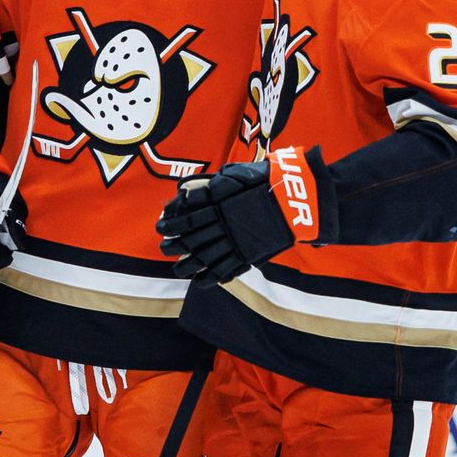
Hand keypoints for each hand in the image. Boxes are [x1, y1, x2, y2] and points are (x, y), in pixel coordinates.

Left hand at [157, 147, 331, 286]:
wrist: (296, 198)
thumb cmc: (266, 181)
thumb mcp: (236, 175)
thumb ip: (211, 184)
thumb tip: (184, 190)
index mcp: (220, 202)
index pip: (187, 216)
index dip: (171, 223)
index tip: (160, 227)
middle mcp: (224, 223)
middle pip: (193, 238)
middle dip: (175, 245)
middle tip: (163, 248)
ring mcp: (237, 240)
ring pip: (207, 256)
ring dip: (189, 264)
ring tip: (177, 270)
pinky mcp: (249, 253)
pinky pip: (226, 268)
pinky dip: (211, 276)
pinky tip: (200, 281)